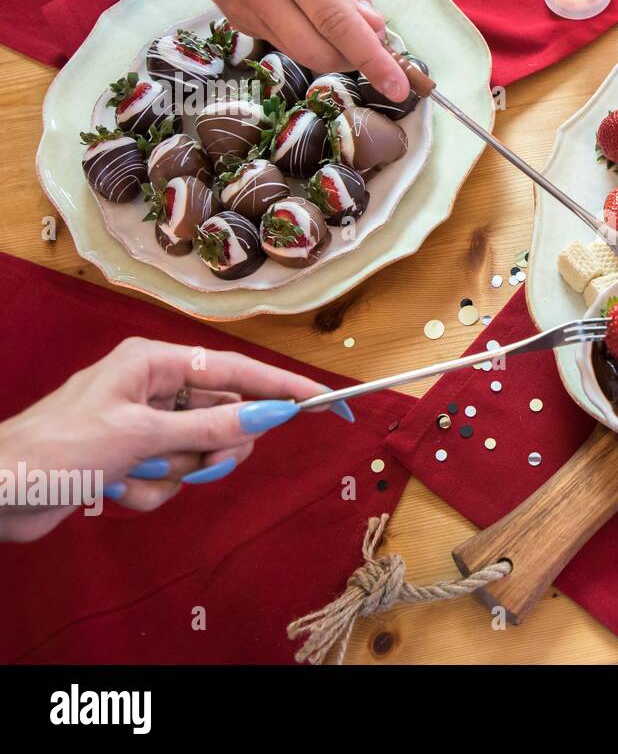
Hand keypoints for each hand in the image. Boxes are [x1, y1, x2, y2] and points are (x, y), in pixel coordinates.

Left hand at [0, 338, 347, 541]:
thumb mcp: (142, 435)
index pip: (238, 371)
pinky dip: (154, 489)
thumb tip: (272, 413)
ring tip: (136, 475)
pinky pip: (175, 474)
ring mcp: (146, 424)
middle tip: (194, 463)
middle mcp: (155, 388)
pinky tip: (118, 489)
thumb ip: (213, 425)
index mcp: (155, 363)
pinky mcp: (137, 457)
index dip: (284, 387)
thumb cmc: (57, 449)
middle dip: (213, 448)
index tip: (326, 401)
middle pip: (225, 416)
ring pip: (202, 451)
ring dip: (174, 473)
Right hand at [172, 0, 409, 101]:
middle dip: (354, 59)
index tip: (398, 87)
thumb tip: (373, 26)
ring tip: (344, 26)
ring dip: (332, 52)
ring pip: (300, 54)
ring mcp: (241, 7)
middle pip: (319, 52)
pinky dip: (306, 40)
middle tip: (372, 41)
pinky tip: (307, 15)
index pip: (337, 22)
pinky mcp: (233, 18)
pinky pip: (281, 43)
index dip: (371, 58)